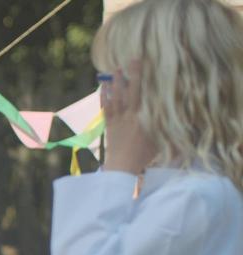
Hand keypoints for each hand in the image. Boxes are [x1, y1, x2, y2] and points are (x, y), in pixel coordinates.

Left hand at [102, 60, 155, 174]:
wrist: (122, 166)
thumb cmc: (144, 155)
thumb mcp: (160, 139)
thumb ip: (166, 126)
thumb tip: (181, 117)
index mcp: (144, 117)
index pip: (146, 94)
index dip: (146, 80)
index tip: (148, 67)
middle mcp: (130, 115)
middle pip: (131, 90)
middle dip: (132, 74)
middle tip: (131, 60)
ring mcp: (117, 119)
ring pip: (116, 96)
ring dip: (115, 82)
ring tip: (115, 69)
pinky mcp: (109, 124)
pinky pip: (105, 107)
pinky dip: (104, 96)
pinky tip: (103, 88)